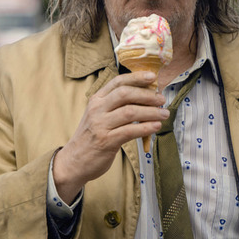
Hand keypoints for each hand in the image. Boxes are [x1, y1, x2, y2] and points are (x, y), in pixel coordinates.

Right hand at [52, 71, 167, 202]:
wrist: (74, 161)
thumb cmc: (91, 137)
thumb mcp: (99, 115)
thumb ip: (116, 105)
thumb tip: (145, 96)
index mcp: (96, 99)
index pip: (118, 82)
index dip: (136, 77)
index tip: (152, 76)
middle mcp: (97, 109)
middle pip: (125, 94)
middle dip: (147, 95)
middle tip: (162, 99)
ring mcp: (100, 125)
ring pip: (130, 112)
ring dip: (151, 112)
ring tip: (164, 114)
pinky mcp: (106, 141)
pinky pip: (130, 131)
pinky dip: (146, 128)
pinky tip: (156, 126)